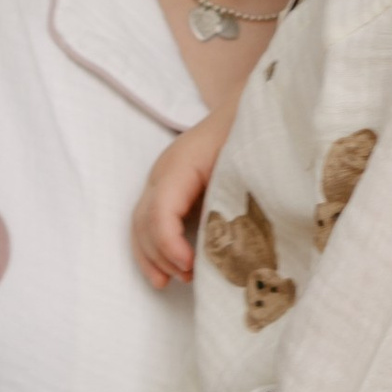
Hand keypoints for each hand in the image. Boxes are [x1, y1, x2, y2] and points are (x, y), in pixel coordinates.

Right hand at [133, 112, 234, 288]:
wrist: (249, 109)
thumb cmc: (251, 135)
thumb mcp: (246, 166)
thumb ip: (234, 200)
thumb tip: (234, 246)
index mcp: (181, 164)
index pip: (160, 210)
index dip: (169, 243)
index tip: (190, 265)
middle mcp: (164, 173)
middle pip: (144, 221)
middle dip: (161, 255)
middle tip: (188, 276)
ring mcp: (162, 180)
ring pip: (140, 225)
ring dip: (152, 257)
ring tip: (170, 282)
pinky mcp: (169, 190)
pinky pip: (149, 222)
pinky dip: (153, 249)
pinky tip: (165, 272)